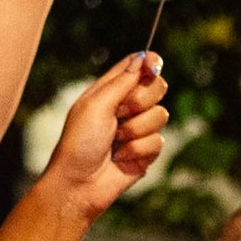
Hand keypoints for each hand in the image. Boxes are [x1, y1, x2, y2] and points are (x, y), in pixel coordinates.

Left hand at [41, 50, 170, 217]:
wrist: (80, 183)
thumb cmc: (80, 142)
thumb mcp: (97, 105)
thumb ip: (122, 81)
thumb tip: (144, 57)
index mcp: (111, 89)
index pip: (137, 66)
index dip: (150, 62)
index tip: (154, 66)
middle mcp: (126, 106)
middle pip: (157, 87)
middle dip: (142, 100)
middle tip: (122, 113)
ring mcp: (138, 128)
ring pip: (161, 116)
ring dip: (136, 130)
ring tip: (116, 142)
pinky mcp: (146, 151)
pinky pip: (158, 142)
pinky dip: (138, 150)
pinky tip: (122, 158)